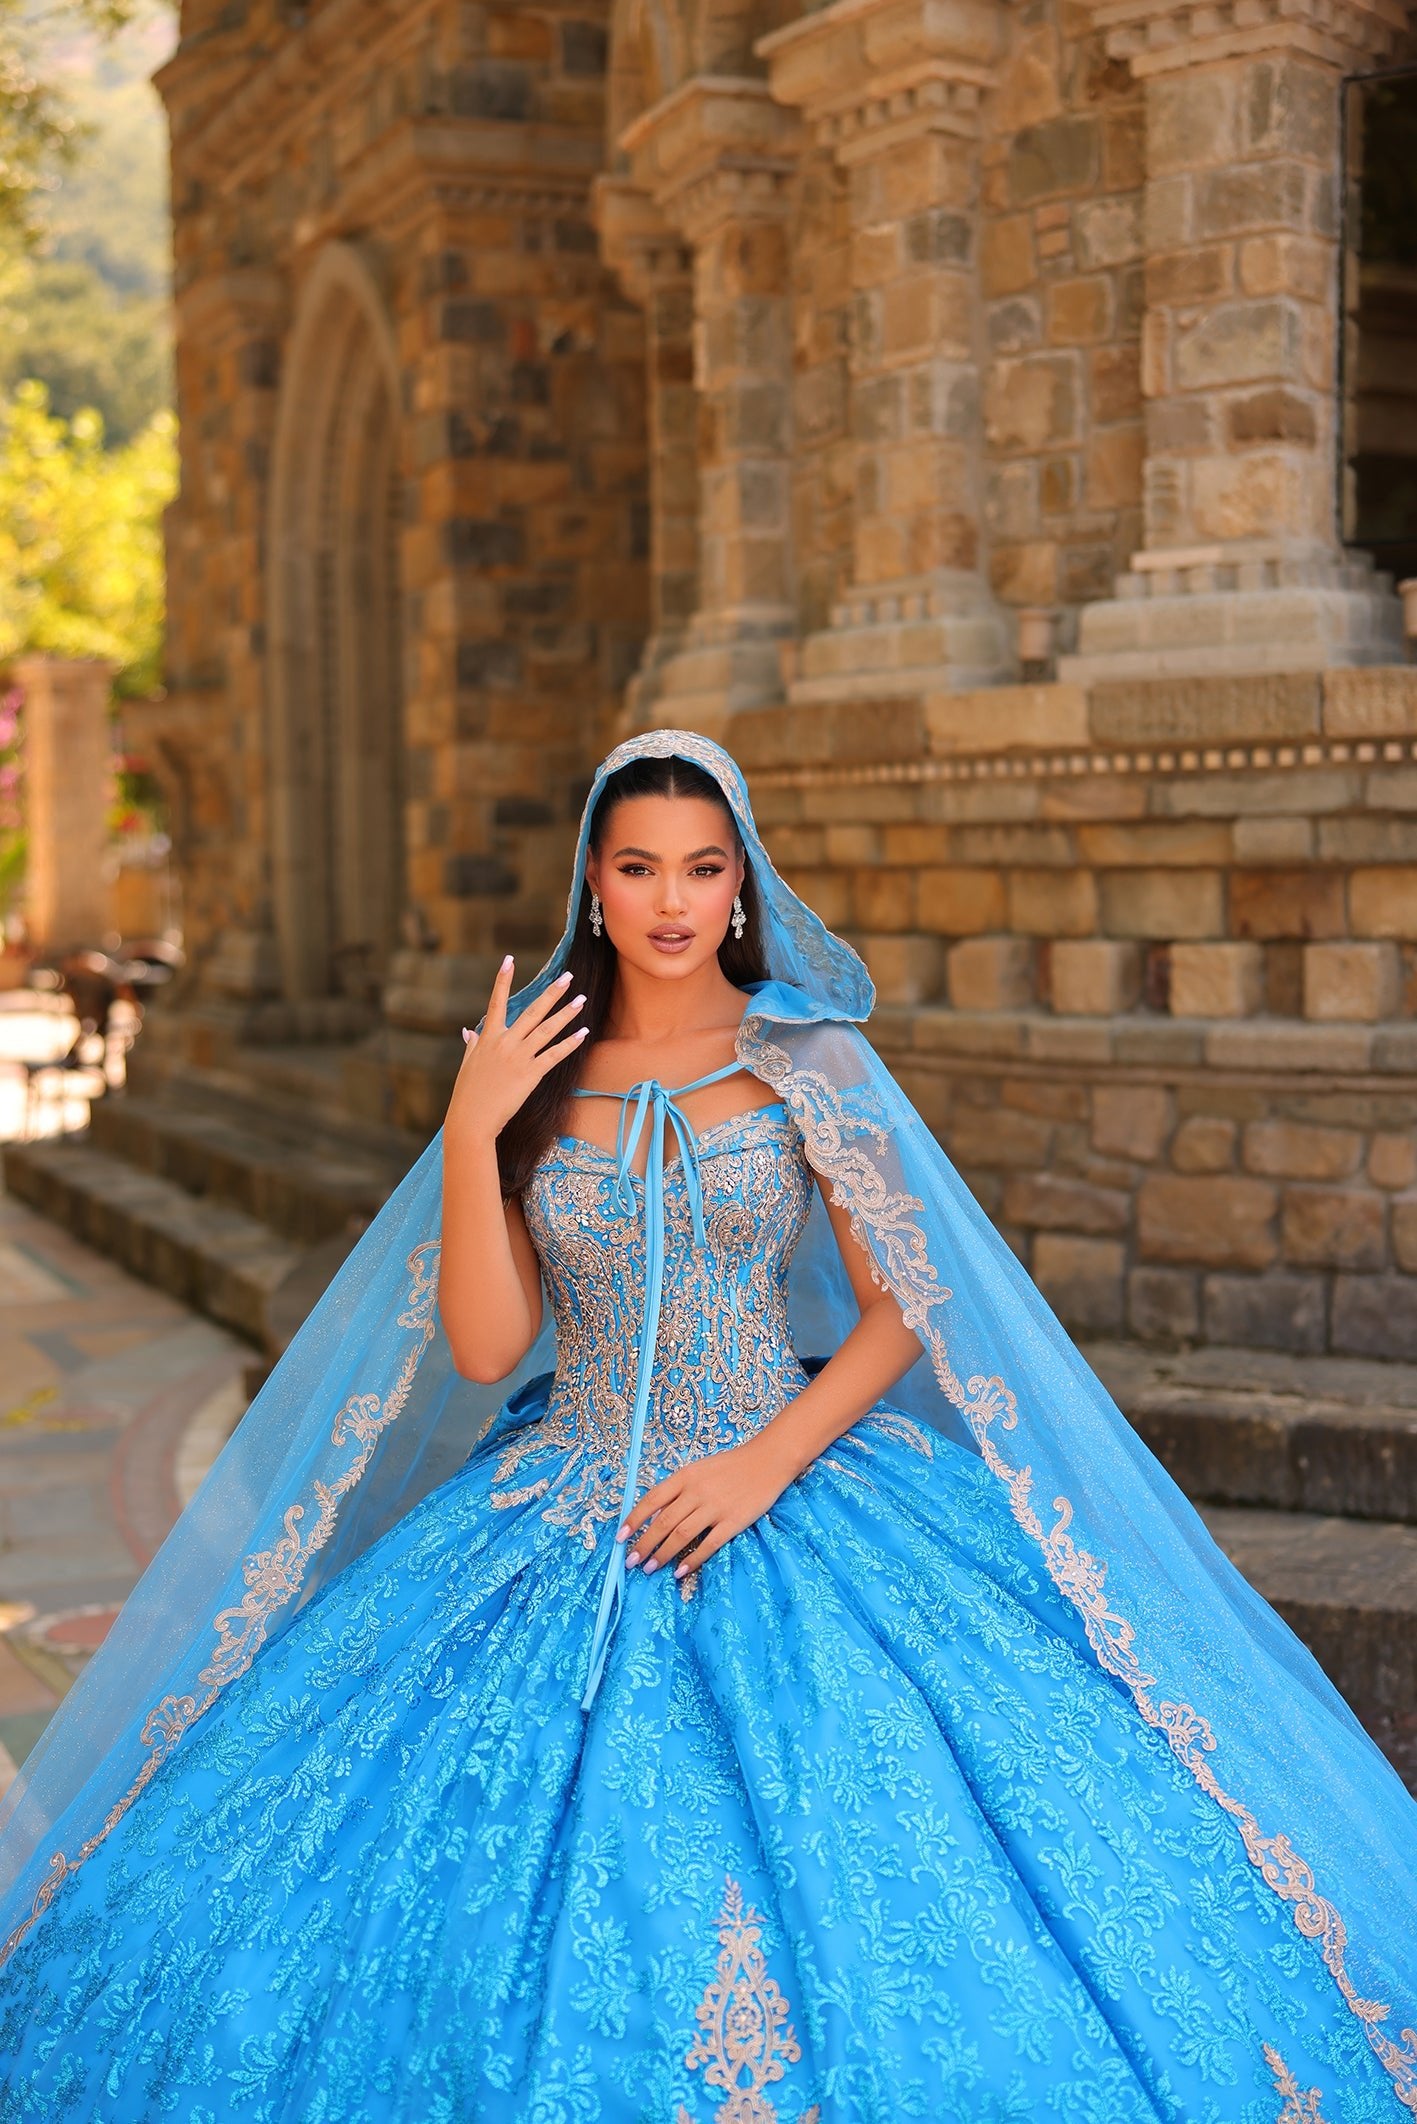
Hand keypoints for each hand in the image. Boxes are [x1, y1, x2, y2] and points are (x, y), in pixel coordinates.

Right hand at [446, 956, 586, 1138]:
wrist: (472, 1119)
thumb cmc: (467, 1094)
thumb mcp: (467, 1065)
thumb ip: (472, 1045)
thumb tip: (469, 1031)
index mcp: (488, 1038)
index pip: (496, 1002)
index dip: (502, 980)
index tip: (509, 959)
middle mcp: (505, 1043)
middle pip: (533, 1011)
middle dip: (552, 993)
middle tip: (568, 976)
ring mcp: (519, 1057)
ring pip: (547, 1029)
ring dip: (567, 1013)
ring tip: (582, 1000)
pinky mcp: (530, 1074)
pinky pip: (554, 1055)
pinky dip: (570, 1043)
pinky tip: (583, 1033)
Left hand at [618, 1432, 796, 1580]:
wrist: (767, 1461)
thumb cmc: (730, 1466)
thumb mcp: (698, 1469)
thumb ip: (678, 1489)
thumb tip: (654, 1513)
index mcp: (685, 1476)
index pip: (652, 1500)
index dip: (634, 1520)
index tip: (620, 1537)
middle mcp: (697, 1492)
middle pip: (663, 1522)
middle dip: (644, 1544)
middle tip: (632, 1561)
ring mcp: (715, 1507)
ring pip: (681, 1535)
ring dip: (663, 1554)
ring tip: (650, 1568)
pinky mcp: (734, 1521)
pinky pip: (709, 1544)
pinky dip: (693, 1559)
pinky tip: (681, 1571)